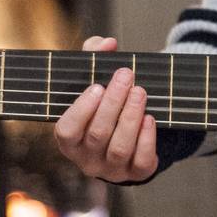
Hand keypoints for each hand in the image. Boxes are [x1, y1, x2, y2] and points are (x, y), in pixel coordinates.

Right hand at [53, 36, 158, 182]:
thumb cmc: (103, 106)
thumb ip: (94, 58)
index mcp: (68, 140)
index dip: (81, 109)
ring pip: (119, 147)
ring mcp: (110, 169)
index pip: (66, 131)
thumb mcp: (94, 82)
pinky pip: (140, 161)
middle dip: (114, 103)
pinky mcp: (135, 174)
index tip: (97, 86)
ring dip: (131, 117)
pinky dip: (146, 139)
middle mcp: (86, 159)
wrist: (127, 138)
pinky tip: (150, 118)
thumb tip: (108, 42)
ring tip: (140, 92)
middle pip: (97, 134)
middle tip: (126, 76)